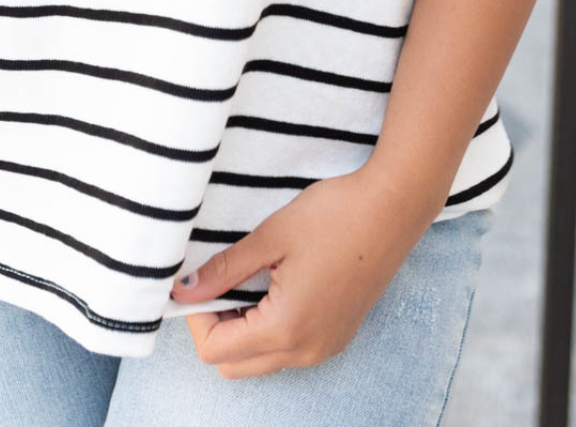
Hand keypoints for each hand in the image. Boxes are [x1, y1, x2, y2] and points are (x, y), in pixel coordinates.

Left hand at [172, 165, 436, 378]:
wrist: (393, 208)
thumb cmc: (334, 215)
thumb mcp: (271, 237)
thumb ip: (224, 269)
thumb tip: (183, 290)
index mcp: (286, 330)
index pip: (216, 351)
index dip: (195, 317)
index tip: (198, 280)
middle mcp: (306, 351)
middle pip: (234, 367)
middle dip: (215, 330)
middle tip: (218, 282)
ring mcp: (325, 347)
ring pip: (261, 362)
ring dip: (241, 331)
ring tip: (244, 280)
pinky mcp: (337, 336)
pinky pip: (288, 351)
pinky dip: (268, 329)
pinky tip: (272, 286)